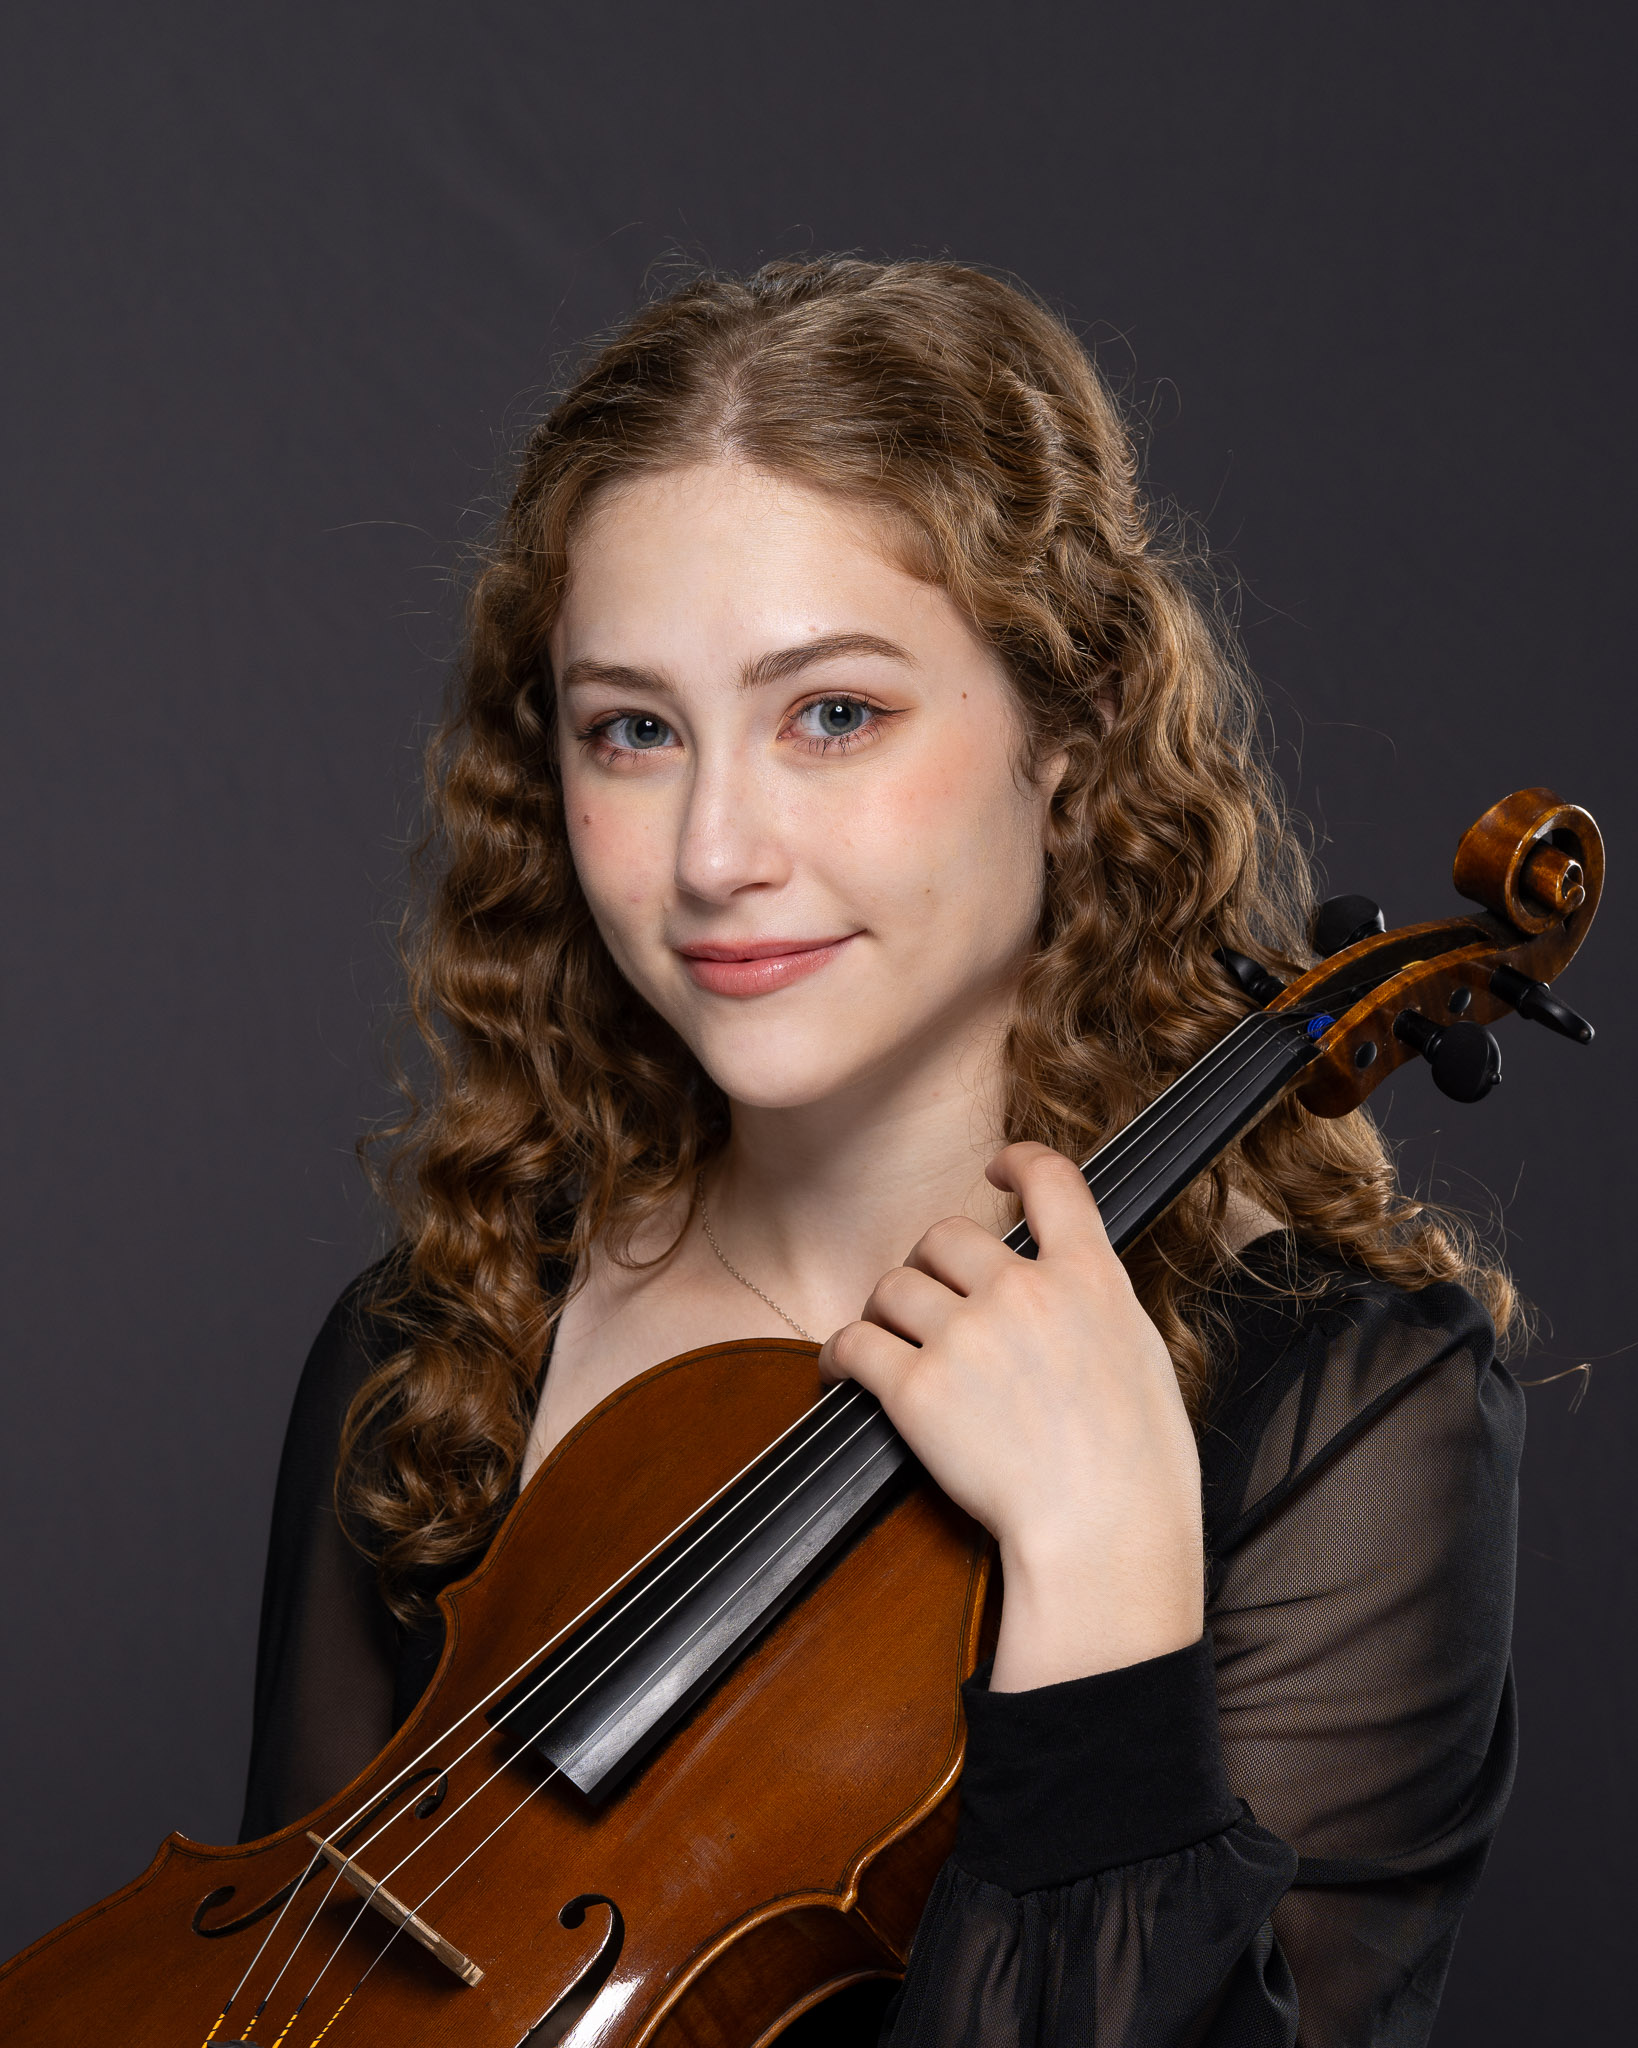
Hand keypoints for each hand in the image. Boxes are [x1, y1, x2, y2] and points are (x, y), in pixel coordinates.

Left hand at [818, 1143, 1203, 1690]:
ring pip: (894, 1286)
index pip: (1052, 1181)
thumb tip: (1072, 1292)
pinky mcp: (917, 1389)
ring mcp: (968, 1337)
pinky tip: (841, 1370)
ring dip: (887, 1311)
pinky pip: (854, 1344)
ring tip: (887, 1341)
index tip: (997, 1168)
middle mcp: (1024, 1291)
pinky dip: (840, 1356)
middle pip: (946, 1236)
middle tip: (932, 1303)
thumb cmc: (1140, 1474)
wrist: (1106, 1538)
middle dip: (933, 1266)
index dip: (1018, 1162)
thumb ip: (1098, 1310)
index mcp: (1091, 1278)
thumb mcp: (1145, 1360)